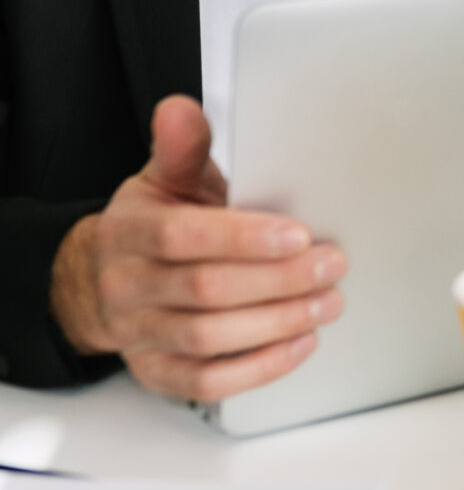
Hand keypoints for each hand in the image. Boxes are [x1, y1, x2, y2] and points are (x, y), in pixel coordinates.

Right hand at [51, 97, 344, 400]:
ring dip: (277, 323)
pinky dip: (259, 367)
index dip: (243, 238)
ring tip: (328, 302)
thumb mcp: (164, 180)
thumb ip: (183, 148)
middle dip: (278, 281)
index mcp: (130, 232)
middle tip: (332, 266)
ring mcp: (140, 333)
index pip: (182, 237)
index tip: (298, 234)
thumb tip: (180, 108)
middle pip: (206, 290)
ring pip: (208, 338)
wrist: (105, 279)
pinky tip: (301, 342)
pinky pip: (206, 381)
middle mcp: (128, 286)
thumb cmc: (154, 225)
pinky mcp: (156, 371)